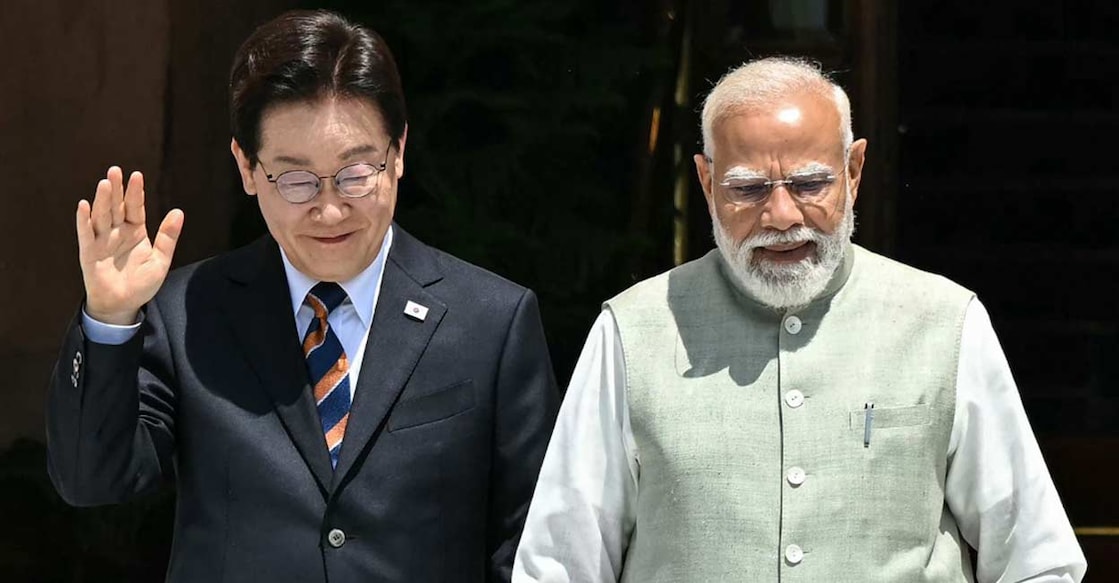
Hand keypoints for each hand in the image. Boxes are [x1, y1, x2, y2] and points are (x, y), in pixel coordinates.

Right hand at [76, 166, 183, 324]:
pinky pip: (86, 234)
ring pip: (101, 216)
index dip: (135, 192)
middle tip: (115, 170)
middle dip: (116, 189)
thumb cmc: (142, 283)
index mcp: (135, 231)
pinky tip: (84, 206)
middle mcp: (117, 232)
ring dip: (102, 200)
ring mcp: (102, 241)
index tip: (136, 175)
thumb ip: (168, 237)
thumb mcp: (160, 260)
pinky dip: (84, 220)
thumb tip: (179, 212)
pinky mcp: (89, 252)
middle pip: (116, 207)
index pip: (135, 207)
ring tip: (104, 183)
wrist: (123, 305)